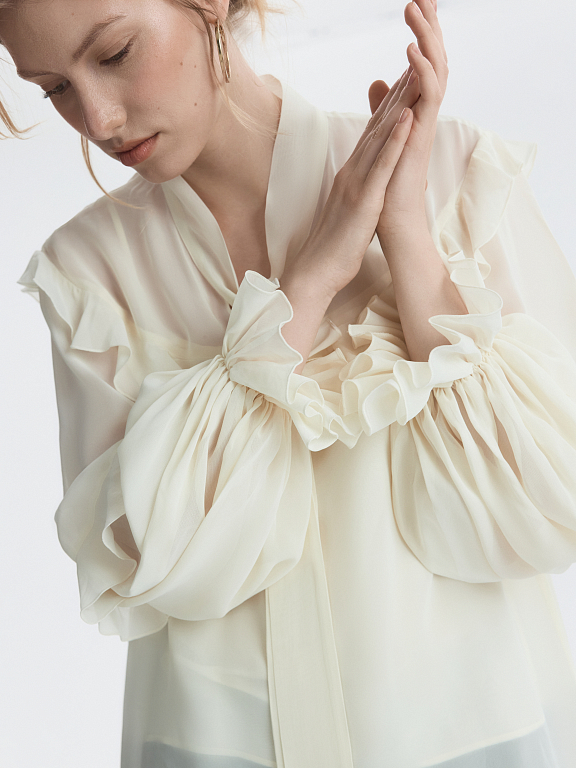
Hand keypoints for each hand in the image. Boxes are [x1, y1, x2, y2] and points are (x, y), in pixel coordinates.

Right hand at [282, 82, 415, 301]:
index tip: (404, 81)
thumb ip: (358, 193)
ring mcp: (356, 184)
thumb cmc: (333, 249)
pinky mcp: (364, 200)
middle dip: (396, 94)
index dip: (388, 106)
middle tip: (414, 61)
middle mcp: (352, 173)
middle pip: (376, 126)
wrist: (316, 272)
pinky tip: (407, 117)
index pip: (372, 135)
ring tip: (416, 74)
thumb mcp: (349, 212)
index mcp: (350, 176)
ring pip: (380, 137)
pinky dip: (395, 140)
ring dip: (399, 105)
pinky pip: (382, 165)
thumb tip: (369, 186)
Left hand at [376, 0, 447, 246]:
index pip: (421, 65)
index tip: (420, 3)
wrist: (392, 219)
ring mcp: (425, 125)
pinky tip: (409, 51)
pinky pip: (427, 98)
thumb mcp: (383, 137)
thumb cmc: (387, 184)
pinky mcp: (421, 137)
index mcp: (415, 112)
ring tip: (417, 8)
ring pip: (434, 72)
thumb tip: (379, 81)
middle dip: (428, 27)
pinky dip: (420, 73)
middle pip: (432, 61)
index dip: (422, 34)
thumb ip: (384, 108)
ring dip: (425, 39)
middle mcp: (423, 114)